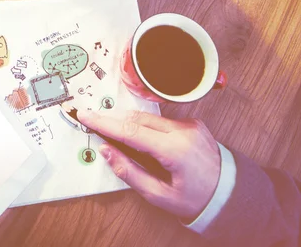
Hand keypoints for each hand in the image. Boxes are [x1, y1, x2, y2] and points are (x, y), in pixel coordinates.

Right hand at [77, 110, 220, 221]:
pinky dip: (144, 125)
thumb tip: (107, 151)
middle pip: (137, 119)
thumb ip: (129, 172)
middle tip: (91, 118)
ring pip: (148, 117)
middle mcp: (183, 131)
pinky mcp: (191, 122)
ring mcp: (189, 124)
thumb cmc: (196, 199)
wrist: (229, 193)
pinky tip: (137, 135)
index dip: (104, 123)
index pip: (131, 131)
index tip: (86, 116)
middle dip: (112, 119)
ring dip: (127, 121)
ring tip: (110, 127)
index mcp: (175, 150)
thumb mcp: (159, 195)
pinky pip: (160, 120)